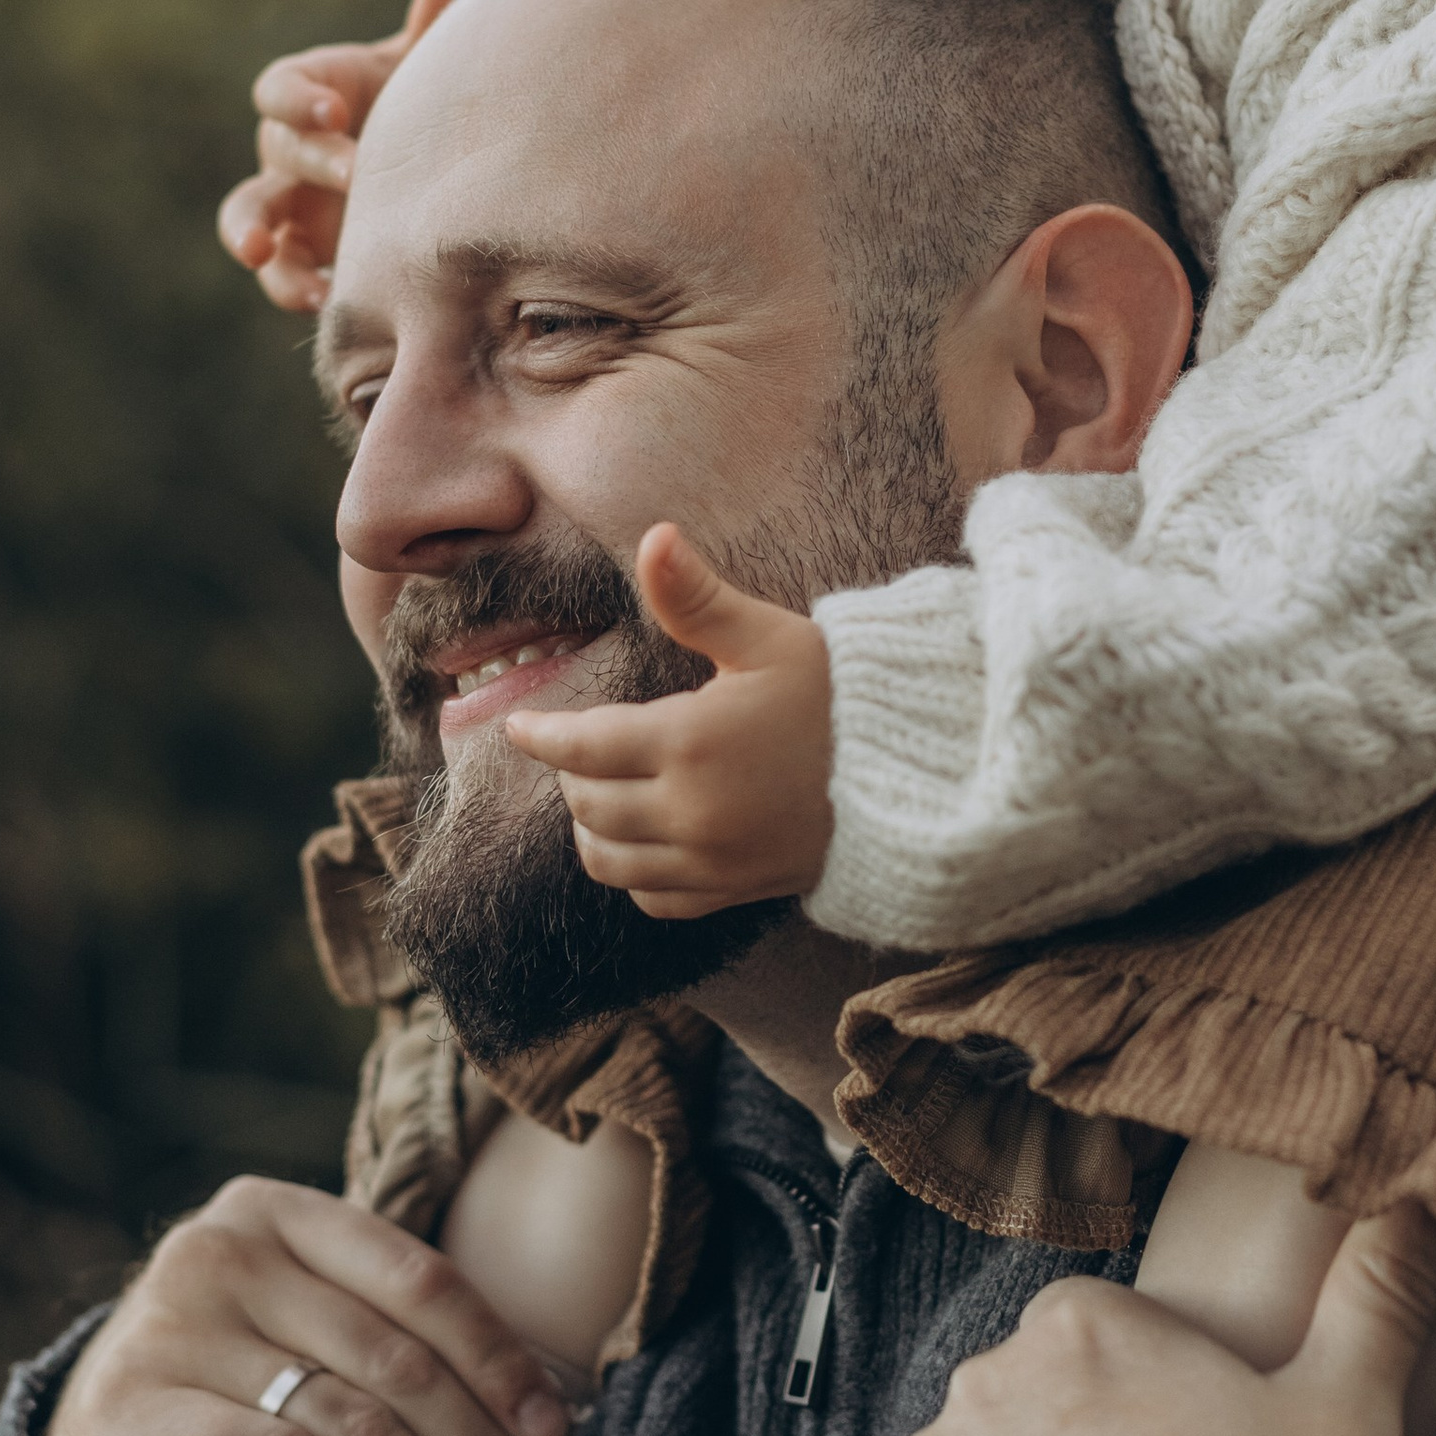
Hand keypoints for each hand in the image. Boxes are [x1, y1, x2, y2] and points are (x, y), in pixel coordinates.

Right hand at [44, 1173, 572, 1435]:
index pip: (420, 1280)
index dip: (500, 1360)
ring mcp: (168, 1326)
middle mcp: (216, 1250)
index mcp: (276, 1212)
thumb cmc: (223, 1386)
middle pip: (394, 1360)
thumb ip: (389, 1339)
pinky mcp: (129, 1408)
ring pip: (348, 1421)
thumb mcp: (298, 1329)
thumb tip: (546, 1420)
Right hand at [216, 0, 476, 310]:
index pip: (280, 89)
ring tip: (260, 255)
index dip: (299, 99)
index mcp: (312, 92)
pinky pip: (279, 269)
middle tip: (355, 173)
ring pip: (248, 215)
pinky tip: (322, 300)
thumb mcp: (426, 66)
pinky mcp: (301, 251)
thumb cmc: (417, 102)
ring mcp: (289, 202)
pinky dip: (291, 282)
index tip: (334, 109)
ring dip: (249, 233)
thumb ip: (435, 18)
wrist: (423, 166)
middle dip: (311, 159)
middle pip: (275, 149)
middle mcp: (289, 146)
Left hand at [504, 523, 833, 917]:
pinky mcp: (735, 888)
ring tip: (598, 794)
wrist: (917, 774)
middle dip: (571, 774)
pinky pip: (656, 899)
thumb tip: (653, 536)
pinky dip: (633, 875)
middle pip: (588, 804)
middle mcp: (690, 812)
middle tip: (576, 747)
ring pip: (611, 861)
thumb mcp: (769, 637)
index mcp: (690, 742)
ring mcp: (712, 860)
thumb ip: (697, 598)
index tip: (518, 725)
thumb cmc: (841, 695)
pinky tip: (642, 842)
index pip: (582, 747)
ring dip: (591, 829)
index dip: (542, 736)